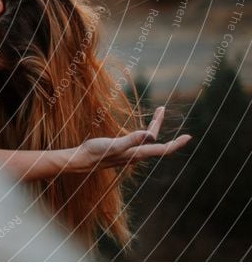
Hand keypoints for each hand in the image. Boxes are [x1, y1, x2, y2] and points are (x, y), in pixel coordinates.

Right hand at [65, 106, 191, 173]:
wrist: (80, 161)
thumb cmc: (95, 153)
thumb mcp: (113, 145)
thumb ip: (132, 140)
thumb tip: (151, 135)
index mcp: (137, 153)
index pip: (162, 149)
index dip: (177, 144)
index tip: (189, 137)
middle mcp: (136, 154)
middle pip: (156, 142)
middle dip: (160, 124)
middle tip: (161, 108)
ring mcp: (129, 153)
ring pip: (147, 140)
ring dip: (154, 127)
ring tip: (156, 112)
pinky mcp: (122, 151)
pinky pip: (139, 141)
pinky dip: (144, 132)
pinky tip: (141, 130)